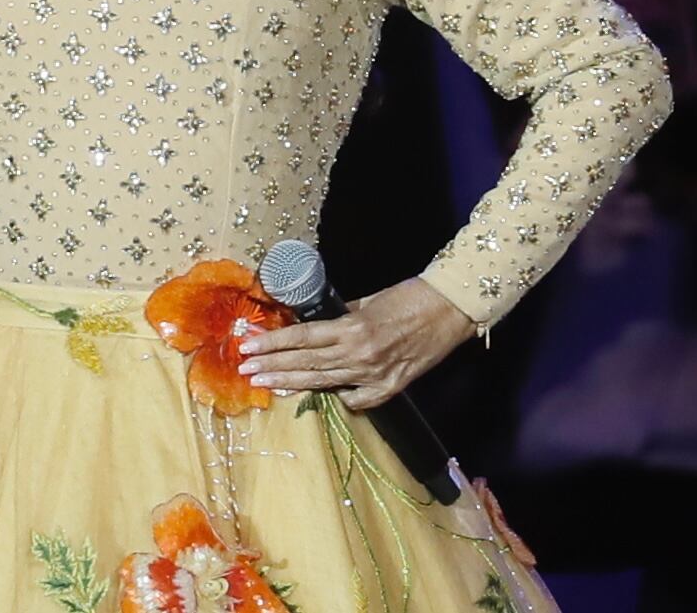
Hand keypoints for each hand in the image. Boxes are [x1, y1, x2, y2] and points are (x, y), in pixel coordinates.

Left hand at [232, 277, 476, 410]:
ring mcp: (374, 376)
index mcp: (352, 328)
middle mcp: (359, 355)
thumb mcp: (368, 301)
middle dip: (273, 367)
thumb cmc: (410, 297)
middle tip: (245, 371)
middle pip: (306, 363)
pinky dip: (336, 396)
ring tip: (263, 384)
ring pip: (323, 383)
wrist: (451, 311)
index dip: (273, 344)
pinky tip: (316, 394)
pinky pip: (354, 399)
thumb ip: (341, 315)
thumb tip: (316, 321)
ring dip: (290, 383)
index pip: (302, 338)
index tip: (248, 347)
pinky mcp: (390, 388)